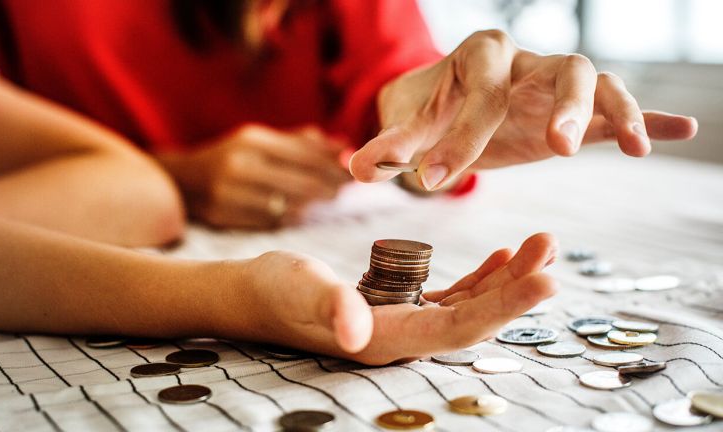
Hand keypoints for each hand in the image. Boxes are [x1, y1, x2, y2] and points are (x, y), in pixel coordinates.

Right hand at [160, 124, 350, 228]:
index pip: (304, 154)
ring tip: (327, 198)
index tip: (352, 171)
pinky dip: (291, 216)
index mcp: (251, 141)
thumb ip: (302, 142)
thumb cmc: (232, 157)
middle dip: (329, 186)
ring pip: (288, 205)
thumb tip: (344, 146)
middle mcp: (240, 165)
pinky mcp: (225, 216)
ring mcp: (230, 193)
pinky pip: (270, 221)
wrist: (183, 180)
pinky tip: (300, 211)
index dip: (333, 165)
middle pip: (301, 182)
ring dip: (313, 204)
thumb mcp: (261, 140)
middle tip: (346, 189)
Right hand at [239, 233, 556, 364]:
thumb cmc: (273, 290)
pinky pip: (450, 296)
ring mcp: (403, 324)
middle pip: (475, 318)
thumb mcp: (300, 290)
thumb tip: (356, 332)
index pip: (459, 329)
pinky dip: (480, 277)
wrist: (254, 294)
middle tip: (551, 249)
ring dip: (507, 279)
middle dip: (518, 288)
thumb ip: (330, 308)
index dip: (505, 308)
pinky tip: (501, 258)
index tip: (547, 281)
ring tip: (539, 246)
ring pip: (469, 306)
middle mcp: (403, 339)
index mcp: (386, 340)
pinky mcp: (398, 307)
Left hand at [350, 30, 698, 190]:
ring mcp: (553, 84)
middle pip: (560, 68)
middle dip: (562, 105)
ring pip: (598, 82)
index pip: (480, 94)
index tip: (434, 181)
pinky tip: (681, 131)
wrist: (446, 105)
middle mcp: (524, 62)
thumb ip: (387, 147)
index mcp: (479, 57)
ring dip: (615, 111)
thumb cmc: (427, 112)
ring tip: (633, 147)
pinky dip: (646, 118)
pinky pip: (617, 108)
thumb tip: (355, 168)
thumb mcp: (407, 127)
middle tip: (556, 149)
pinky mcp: (572, 111)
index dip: (458, 138)